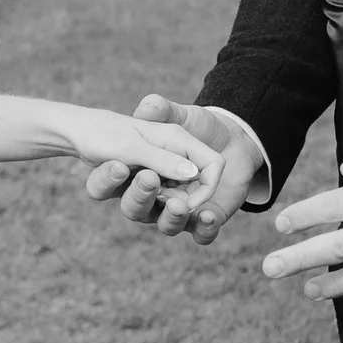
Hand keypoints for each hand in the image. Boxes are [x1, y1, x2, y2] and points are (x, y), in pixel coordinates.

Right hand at [83, 96, 266, 245]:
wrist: (235, 139)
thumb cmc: (200, 125)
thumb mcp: (180, 113)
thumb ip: (160, 110)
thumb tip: (145, 108)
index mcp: (135, 171)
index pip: (106, 184)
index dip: (108, 178)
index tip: (119, 165)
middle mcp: (153, 195)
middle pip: (134, 208)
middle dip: (140, 194)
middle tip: (148, 178)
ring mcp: (178, 210)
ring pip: (166, 224)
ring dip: (170, 215)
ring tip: (178, 204)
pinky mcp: (205, 221)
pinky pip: (202, 235)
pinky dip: (204, 229)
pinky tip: (207, 216)